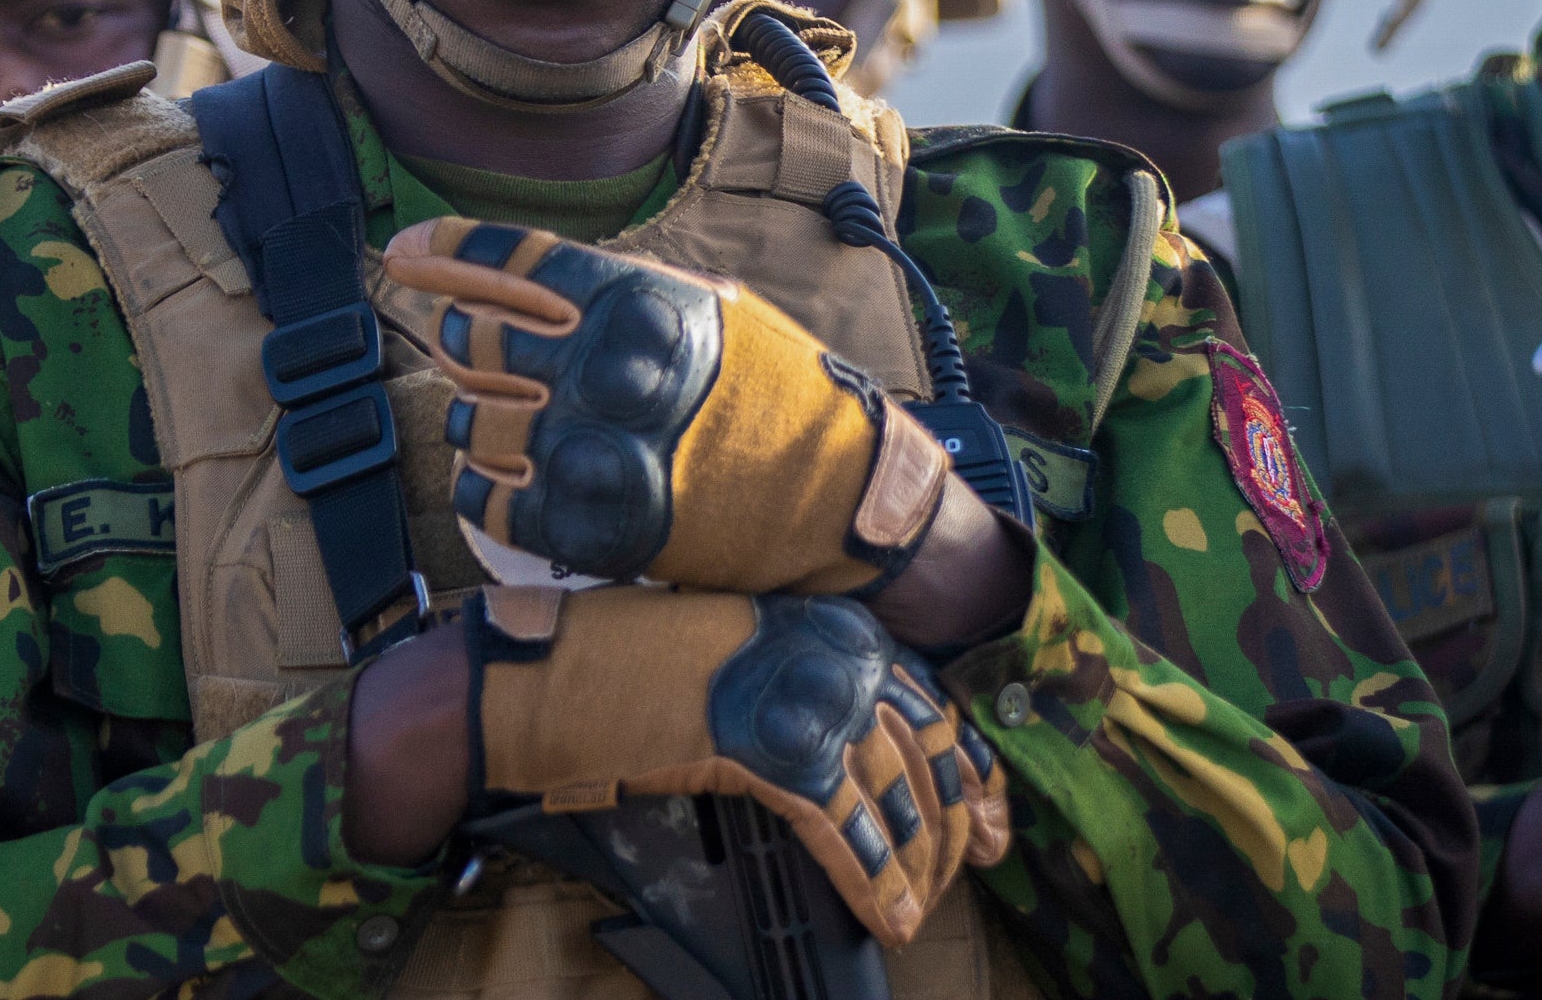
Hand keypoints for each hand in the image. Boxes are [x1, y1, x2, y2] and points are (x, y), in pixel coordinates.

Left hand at [381, 218, 949, 593]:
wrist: (833, 499)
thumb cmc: (775, 395)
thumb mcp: (710, 310)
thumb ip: (617, 292)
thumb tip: (518, 280)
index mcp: (637, 306)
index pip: (507, 261)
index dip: (442, 252)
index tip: (404, 256)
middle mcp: (603, 374)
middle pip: (468, 336)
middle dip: (460, 336)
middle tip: (471, 345)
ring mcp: (589, 454)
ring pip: (466, 419)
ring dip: (477, 415)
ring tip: (510, 416)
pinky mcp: (581, 529)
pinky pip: (483, 497)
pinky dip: (484, 484)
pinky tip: (508, 474)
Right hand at [465, 584, 1009, 944]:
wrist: (551, 673)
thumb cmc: (622, 662)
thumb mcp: (729, 653)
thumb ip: (791, 681)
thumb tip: (836, 742)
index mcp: (825, 626)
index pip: (926, 699)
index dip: (967, 761)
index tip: (989, 806)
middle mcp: (827, 655)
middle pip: (923, 750)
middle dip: (955, 817)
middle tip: (978, 863)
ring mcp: (798, 700)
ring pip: (892, 795)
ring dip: (916, 861)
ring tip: (923, 906)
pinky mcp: (763, 752)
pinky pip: (842, 828)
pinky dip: (872, 879)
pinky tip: (889, 915)